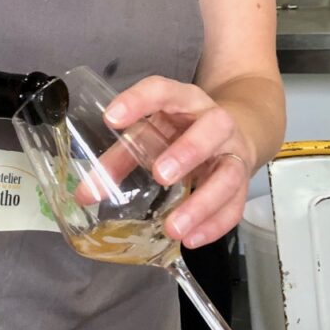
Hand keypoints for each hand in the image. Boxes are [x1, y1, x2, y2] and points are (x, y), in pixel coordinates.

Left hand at [103, 76, 254, 248]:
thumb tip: (85, 193)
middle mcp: (214, 121)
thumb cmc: (181, 131)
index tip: (111, 118)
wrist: (234, 131)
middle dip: (187, 152)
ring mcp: (233, 151)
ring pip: (229, 173)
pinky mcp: (243, 180)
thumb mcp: (151, 133)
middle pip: (211, 128)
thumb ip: (119, 159)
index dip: (138, 101)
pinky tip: (191, 239)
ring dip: (202, 202)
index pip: (163, 90)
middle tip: (160, 175)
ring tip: (173, 227)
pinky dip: (214, 225)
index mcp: (184, 100)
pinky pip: (235, 205)